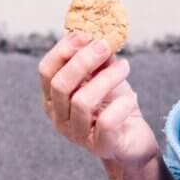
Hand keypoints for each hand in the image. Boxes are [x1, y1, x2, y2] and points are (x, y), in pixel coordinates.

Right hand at [38, 32, 159, 167]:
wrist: (134, 138)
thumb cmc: (114, 104)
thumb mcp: (103, 77)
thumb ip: (97, 59)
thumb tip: (97, 33)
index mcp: (54, 98)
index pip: (45, 71)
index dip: (62, 50)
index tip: (85, 34)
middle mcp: (59, 117)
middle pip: (60, 84)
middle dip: (83, 60)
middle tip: (106, 46)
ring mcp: (77, 134)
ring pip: (82, 101)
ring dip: (107, 78)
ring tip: (124, 67)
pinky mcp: (100, 146)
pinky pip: (106, 122)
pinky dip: (121, 105)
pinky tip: (131, 97)